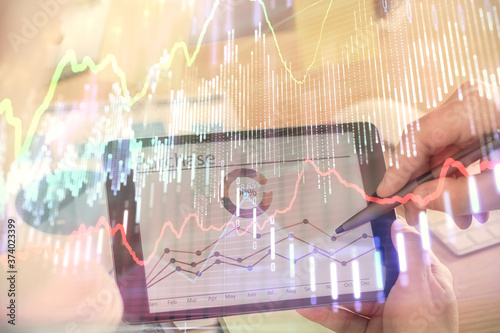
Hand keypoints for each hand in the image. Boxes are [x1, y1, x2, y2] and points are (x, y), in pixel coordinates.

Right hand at [297, 219, 457, 332]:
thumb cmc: (426, 331)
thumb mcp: (420, 288)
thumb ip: (410, 255)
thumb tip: (400, 223)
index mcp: (422, 277)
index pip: (399, 248)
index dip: (378, 235)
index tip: (354, 222)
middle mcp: (402, 292)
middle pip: (368, 270)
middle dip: (344, 261)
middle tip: (319, 247)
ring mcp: (383, 312)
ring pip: (351, 294)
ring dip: (328, 288)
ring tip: (306, 277)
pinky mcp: (367, 329)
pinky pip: (342, 317)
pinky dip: (324, 312)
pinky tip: (306, 305)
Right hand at [376, 82, 499, 227]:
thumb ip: (453, 195)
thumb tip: (416, 201)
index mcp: (473, 108)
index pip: (417, 139)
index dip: (397, 171)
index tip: (384, 193)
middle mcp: (467, 101)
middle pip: (425, 146)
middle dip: (424, 184)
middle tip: (419, 213)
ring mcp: (473, 106)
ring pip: (440, 149)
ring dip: (444, 184)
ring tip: (462, 216)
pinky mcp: (479, 116)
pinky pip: (455, 146)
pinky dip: (459, 174)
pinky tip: (471, 199)